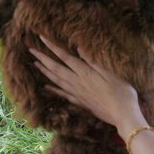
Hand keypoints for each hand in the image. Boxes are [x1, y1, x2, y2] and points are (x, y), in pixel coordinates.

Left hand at [29, 38, 143, 133]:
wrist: (123, 116)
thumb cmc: (122, 93)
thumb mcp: (112, 73)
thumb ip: (94, 61)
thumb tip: (79, 48)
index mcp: (85, 73)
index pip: (65, 57)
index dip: (52, 47)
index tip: (41, 38)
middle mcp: (78, 83)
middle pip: (55, 69)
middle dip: (42, 58)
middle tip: (30, 50)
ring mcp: (78, 94)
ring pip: (56, 81)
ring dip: (44, 72)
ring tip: (35, 64)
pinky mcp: (81, 103)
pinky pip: (62, 94)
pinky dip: (52, 90)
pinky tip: (46, 87)